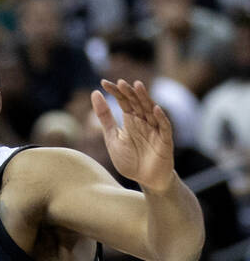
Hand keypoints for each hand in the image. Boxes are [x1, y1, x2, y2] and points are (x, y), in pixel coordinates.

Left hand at [92, 79, 174, 194]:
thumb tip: (95, 93)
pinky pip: (164, 127)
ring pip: (151, 110)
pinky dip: (160, 118)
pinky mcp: (165, 140)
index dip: (115, 92)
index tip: (103, 83)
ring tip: (137, 85)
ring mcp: (155, 129)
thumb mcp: (112, 138)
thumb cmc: (130, 159)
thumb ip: (105, 117)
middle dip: (129, 92)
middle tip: (120, 82)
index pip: (124, 102)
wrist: (145, 179)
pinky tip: (154, 109)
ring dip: (144, 98)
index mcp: (131, 120)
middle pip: (137, 103)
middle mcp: (144, 121)